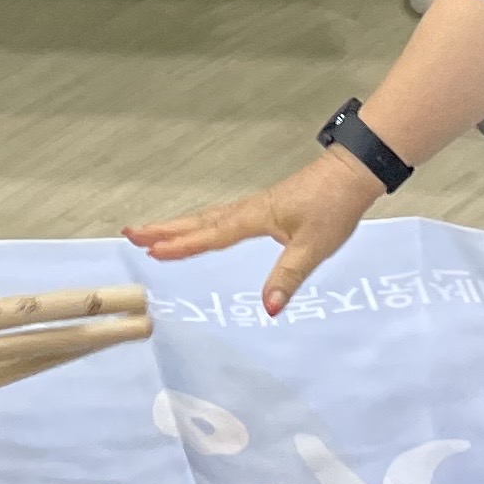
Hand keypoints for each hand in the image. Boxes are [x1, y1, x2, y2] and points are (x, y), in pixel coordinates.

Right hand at [126, 150, 380, 316]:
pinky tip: (200, 229)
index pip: (210, 235)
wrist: (352, 174)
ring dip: (178, 225)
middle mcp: (248, 210)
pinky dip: (201, 224)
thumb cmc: (333, 207)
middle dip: (164, 229)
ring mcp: (255, 207)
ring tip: (151, 232)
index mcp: (254, 217)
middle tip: (131, 233)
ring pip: (207, 217)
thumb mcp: (314, 248)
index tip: (151, 250)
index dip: (181, 245)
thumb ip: (287, 277)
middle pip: (198, 222)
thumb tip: (268, 308)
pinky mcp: (264, 207)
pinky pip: (221, 217)